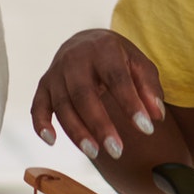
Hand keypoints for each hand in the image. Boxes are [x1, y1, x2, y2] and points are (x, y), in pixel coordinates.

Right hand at [30, 29, 166, 162]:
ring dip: (76, 131)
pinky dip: (41, 124)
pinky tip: (51, 141)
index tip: (147, 129)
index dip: (131, 104)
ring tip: (94, 152)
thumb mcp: (139, 64)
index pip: (118, 79)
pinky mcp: (43, 85)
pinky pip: (37, 106)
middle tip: (117, 151)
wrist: (86, 41)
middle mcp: (75, 59)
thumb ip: (149, 89)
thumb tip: (156, 117)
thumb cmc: (119, 57)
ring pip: (62, 105)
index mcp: (104, 48)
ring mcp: (56, 72)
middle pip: (84, 95)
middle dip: (100, 124)